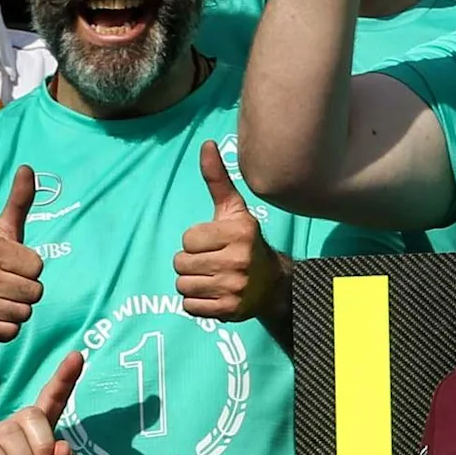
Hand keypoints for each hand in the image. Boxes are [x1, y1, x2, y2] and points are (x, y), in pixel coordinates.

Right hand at [0, 164, 46, 347]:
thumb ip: (18, 203)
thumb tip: (28, 168)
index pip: (38, 266)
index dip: (28, 269)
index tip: (9, 267)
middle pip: (36, 291)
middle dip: (25, 291)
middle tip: (3, 286)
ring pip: (26, 313)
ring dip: (16, 310)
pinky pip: (13, 331)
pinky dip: (6, 328)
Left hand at [174, 142, 285, 323]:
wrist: (274, 285)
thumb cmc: (245, 242)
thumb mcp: (233, 210)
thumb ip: (217, 179)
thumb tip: (206, 144)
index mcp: (239, 233)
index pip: (187, 239)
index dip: (195, 242)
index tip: (214, 244)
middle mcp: (239, 260)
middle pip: (181, 263)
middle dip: (191, 264)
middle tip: (211, 264)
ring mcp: (235, 287)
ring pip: (183, 286)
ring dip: (192, 284)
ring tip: (212, 279)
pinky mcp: (229, 310)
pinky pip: (190, 307)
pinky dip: (197, 304)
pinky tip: (214, 295)